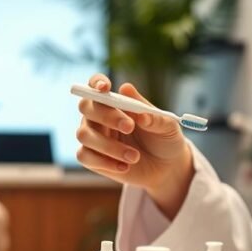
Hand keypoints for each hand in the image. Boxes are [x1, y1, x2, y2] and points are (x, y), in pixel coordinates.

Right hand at [76, 73, 193, 217]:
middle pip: (86, 107)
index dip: (96, 82)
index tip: (105, 87)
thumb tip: (139, 110)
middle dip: (106, 116)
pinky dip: (105, 162)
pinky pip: (85, 157)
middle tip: (130, 127)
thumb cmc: (164, 140)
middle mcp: (99, 117)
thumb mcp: (167, 126)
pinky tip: (124, 167)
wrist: (166, 168)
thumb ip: (153, 116)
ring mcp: (93, 137)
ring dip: (109, 146)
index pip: (96, 85)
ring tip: (135, 157)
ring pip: (84, 135)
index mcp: (115, 102)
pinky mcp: (92, 158)